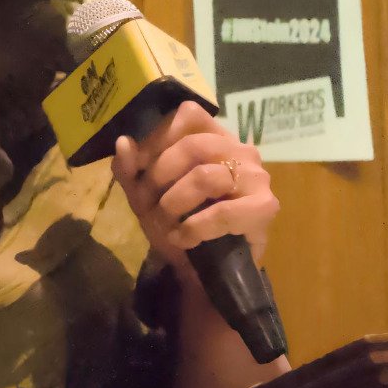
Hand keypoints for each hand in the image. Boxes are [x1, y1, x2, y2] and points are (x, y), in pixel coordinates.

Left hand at [110, 101, 277, 272]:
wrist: (207, 272)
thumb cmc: (179, 225)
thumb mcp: (146, 196)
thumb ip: (131, 170)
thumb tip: (123, 142)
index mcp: (215, 137)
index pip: (189, 115)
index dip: (158, 138)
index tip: (139, 167)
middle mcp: (240, 149)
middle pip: (191, 145)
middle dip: (159, 177)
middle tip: (147, 204)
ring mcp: (256, 177)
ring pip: (203, 176)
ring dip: (173, 204)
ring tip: (166, 224)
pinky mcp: (264, 207)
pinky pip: (221, 212)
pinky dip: (194, 228)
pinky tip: (183, 239)